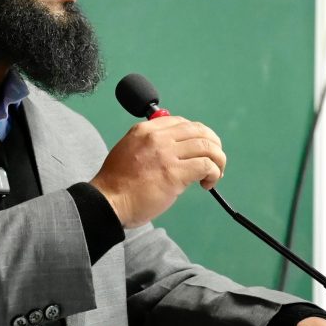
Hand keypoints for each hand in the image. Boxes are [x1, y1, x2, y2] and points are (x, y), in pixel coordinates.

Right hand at [90, 115, 226, 228]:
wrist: (107, 202)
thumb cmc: (117, 184)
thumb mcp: (128, 151)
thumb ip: (149, 146)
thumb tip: (176, 150)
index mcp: (144, 130)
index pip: (182, 122)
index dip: (197, 135)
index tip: (200, 150)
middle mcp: (156, 137)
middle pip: (199, 130)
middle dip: (213, 145)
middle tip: (215, 161)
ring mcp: (166, 154)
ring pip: (207, 146)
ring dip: (217, 161)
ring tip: (214, 175)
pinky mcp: (174, 174)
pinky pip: (206, 166)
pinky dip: (213, 173)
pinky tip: (208, 184)